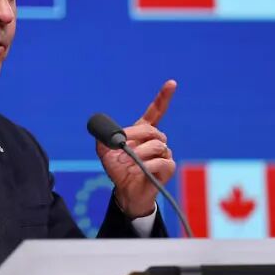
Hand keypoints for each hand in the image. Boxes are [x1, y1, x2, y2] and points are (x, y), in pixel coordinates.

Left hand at [95, 80, 176, 217]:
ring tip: (130, 161)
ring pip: (157, 145)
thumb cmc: (118, 170)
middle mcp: (157, 140)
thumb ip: (103, 138)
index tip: (172, 83)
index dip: (163, 97)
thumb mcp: (104, 152)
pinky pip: (161, 161)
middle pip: (152, 130)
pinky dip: (147, 165)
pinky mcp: (168, 168)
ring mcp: (164, 153)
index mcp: (144, 132)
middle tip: (123, 146)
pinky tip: (140, 170)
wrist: (125, 192)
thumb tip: (104, 133)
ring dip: (140, 153)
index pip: (156, 111)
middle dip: (136, 136)